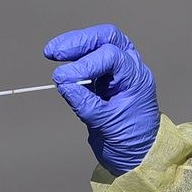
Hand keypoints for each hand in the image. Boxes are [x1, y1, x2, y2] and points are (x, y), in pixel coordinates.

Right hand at [43, 24, 159, 175]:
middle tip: (55, 52)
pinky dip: (75, 57)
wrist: (138, 153)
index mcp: (136, 79)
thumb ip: (85, 103)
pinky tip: (62, 64)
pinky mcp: (105, 76)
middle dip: (80, 41)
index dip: (85, 64)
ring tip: (53, 53)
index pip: (111, 57)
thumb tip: (64, 83)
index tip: (63, 78)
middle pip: (107, 38)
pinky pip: (91, 57)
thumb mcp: (107, 125)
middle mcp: (130, 68)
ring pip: (100, 42)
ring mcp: (118, 70)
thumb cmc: (131, 140)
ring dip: (76, 45)